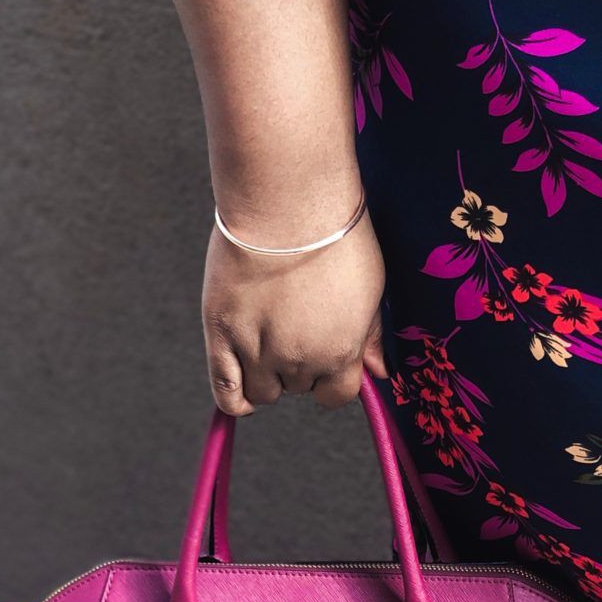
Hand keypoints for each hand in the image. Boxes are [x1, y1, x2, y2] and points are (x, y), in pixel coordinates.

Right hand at [201, 202, 387, 412]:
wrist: (288, 204)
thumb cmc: (335, 238)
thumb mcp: (372, 289)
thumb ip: (370, 338)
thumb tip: (380, 374)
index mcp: (340, 353)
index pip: (336, 395)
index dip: (330, 379)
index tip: (323, 356)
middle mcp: (300, 360)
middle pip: (297, 388)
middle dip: (297, 367)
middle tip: (292, 325)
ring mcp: (258, 350)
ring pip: (262, 391)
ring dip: (265, 374)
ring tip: (266, 335)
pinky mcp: (221, 333)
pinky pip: (225, 389)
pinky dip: (232, 398)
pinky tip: (239, 391)